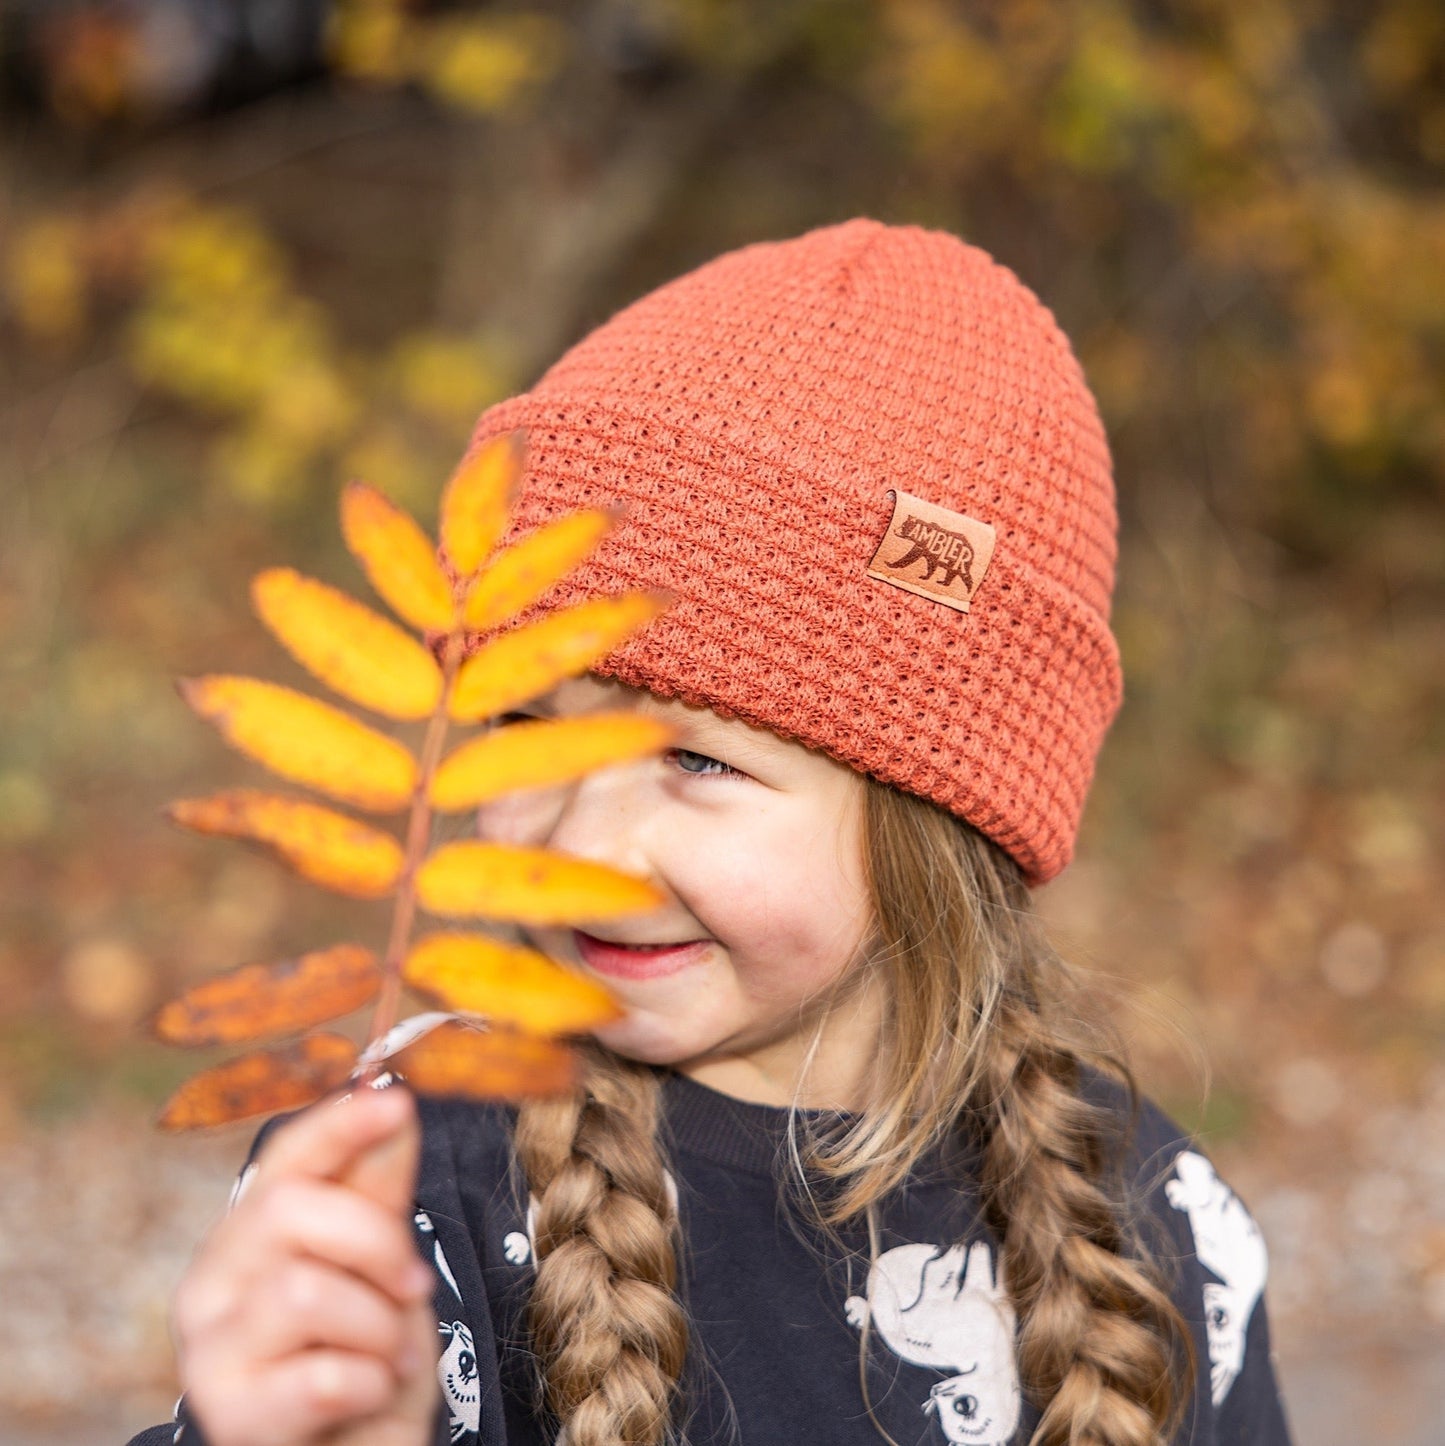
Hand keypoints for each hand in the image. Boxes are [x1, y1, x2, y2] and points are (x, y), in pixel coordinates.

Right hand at [173, 1085, 439, 1445]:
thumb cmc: (360, 1351)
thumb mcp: (379, 1262)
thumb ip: (378, 1188)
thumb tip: (392, 1100)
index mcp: (249, 1230)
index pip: (285, 1156)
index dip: (339, 1123)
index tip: (395, 1099)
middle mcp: (211, 1282)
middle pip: (290, 1211)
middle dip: (376, 1245)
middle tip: (411, 1288)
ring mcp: (210, 1350)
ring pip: (306, 1293)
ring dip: (378, 1325)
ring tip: (388, 1352)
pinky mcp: (230, 1414)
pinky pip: (321, 1375)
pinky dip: (369, 1380)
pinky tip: (368, 1391)